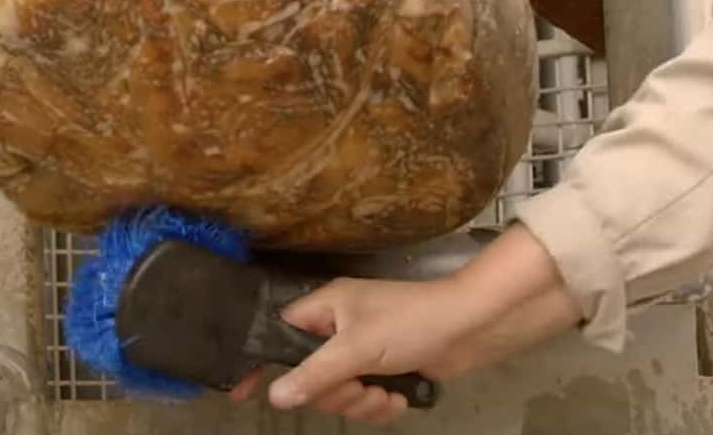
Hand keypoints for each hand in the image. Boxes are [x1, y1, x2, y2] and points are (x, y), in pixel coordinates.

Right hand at [229, 224, 583, 425]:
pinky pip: (364, 399)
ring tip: (384, 392)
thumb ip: (314, 373)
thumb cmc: (410, 322)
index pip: (278, 333)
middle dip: (335, 392)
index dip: (263, 361)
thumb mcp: (357, 348)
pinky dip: (380, 404)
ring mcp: (362, 350)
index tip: (243, 392)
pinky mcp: (384, 370)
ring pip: (338, 393)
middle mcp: (339, 328)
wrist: (469, 329)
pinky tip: (399, 397)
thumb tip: (274, 396)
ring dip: (361, 402)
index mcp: (325, 307)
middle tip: (357, 387)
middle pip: (310, 376)